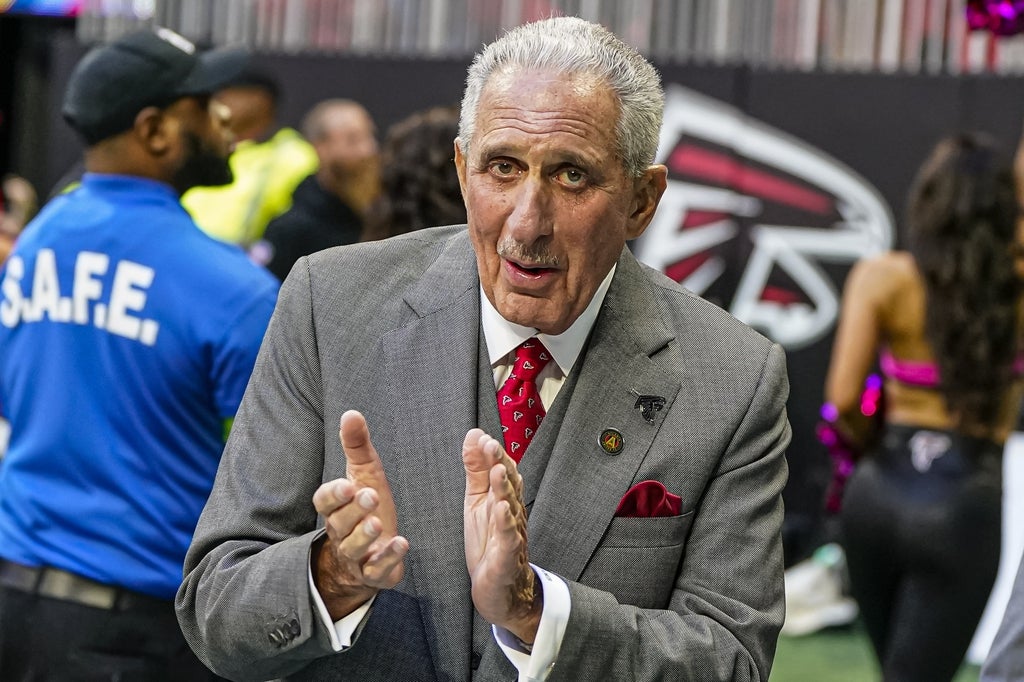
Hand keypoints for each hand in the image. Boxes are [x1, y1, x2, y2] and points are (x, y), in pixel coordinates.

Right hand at [312, 410, 407, 619]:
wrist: (370, 552)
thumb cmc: (367, 506)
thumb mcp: (365, 473)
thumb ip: (357, 446)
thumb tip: (351, 413)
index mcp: (336, 508)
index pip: (325, 501)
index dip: (334, 494)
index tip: (347, 485)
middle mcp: (342, 533)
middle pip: (340, 523)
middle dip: (354, 511)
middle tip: (369, 497)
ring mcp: (356, 555)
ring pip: (354, 548)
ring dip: (366, 536)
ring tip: (378, 524)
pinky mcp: (374, 573)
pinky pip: (376, 571)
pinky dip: (387, 559)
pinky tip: (402, 544)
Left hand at [463, 429, 540, 643]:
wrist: (499, 588)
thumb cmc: (489, 542)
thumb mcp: (476, 501)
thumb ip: (476, 470)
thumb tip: (473, 436)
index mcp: (502, 497)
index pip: (501, 469)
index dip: (492, 453)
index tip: (481, 437)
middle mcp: (510, 512)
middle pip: (508, 484)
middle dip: (500, 463)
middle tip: (490, 445)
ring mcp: (511, 533)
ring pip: (510, 507)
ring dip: (504, 488)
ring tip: (497, 471)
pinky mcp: (507, 556)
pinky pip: (509, 538)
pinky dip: (505, 523)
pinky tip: (501, 510)